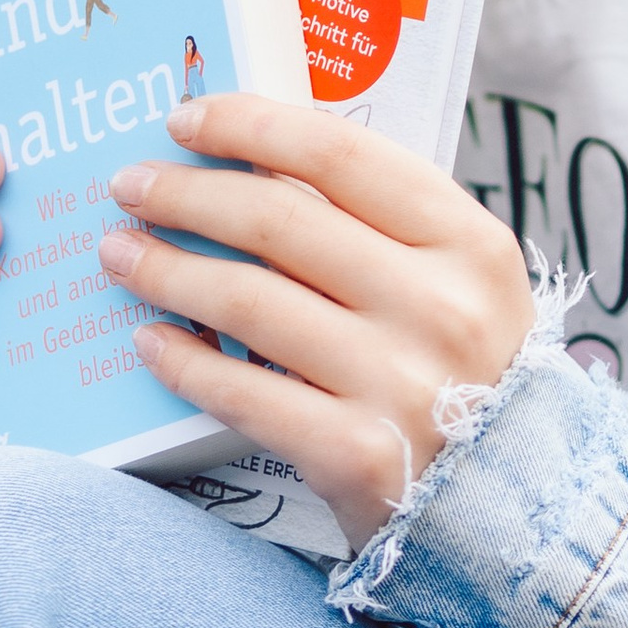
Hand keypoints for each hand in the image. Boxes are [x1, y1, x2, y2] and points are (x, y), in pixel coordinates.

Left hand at [96, 93, 533, 550]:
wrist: (508, 508)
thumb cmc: (461, 372)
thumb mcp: (455, 283)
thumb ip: (376, 224)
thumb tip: (246, 160)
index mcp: (469, 244)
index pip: (340, 153)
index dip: (249, 125)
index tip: (185, 119)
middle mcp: (440, 306)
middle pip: (279, 219)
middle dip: (186, 194)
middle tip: (131, 187)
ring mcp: (401, 383)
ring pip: (248, 299)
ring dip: (166, 269)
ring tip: (119, 254)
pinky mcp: (360, 456)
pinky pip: (243, 391)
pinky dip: (183, 360)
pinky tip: (148, 339)